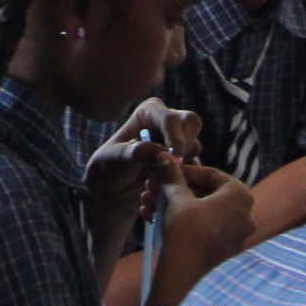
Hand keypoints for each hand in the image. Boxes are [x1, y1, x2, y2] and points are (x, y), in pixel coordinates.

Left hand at [84, 99, 202, 229]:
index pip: (170, 118)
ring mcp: (178, 141)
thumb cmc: (109, 168)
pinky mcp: (185, 160)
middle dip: (183, 147)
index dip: (175, 138)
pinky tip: (164, 185)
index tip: (175, 159)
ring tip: (154, 178)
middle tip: (168, 167)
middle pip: (191, 123)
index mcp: (149, 112)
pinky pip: (196, 166)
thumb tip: (161, 152)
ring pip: (195, 146)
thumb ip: (136, 152)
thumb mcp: (115, 158)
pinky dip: (184, 178)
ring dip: (179, 165)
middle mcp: (167, 121)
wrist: (113, 193)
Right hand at [150, 164, 257, 303]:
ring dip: (173, 206)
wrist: (185, 272)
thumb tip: (164, 155)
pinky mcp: (225, 250)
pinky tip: (155, 220)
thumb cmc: (186, 229)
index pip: (212, 174)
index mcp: (240, 196)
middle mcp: (245, 215)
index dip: (186, 170)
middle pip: (206, 194)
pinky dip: (182, 223)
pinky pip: (203, 229)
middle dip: (176, 190)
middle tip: (154, 188)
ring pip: (201, 212)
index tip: (168, 171)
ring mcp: (237, 235)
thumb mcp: (177, 197)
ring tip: (148, 204)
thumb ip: (173, 175)